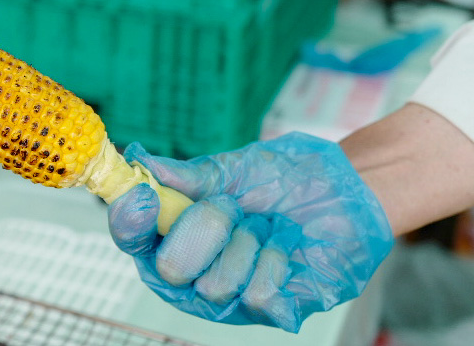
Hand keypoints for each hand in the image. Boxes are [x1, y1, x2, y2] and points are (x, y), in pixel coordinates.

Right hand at [108, 133, 393, 332]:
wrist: (344, 188)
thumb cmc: (284, 178)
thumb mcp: (232, 169)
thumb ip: (188, 174)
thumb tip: (142, 163)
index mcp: (175, 233)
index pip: (132, 238)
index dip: (129, 221)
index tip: (144, 196)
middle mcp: (195, 271)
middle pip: (170, 268)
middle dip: (207, 226)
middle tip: (234, 205)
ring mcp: (231, 296)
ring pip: (215, 284)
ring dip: (248, 243)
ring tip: (267, 227)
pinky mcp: (270, 310)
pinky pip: (257, 295)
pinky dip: (276, 259)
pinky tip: (286, 246)